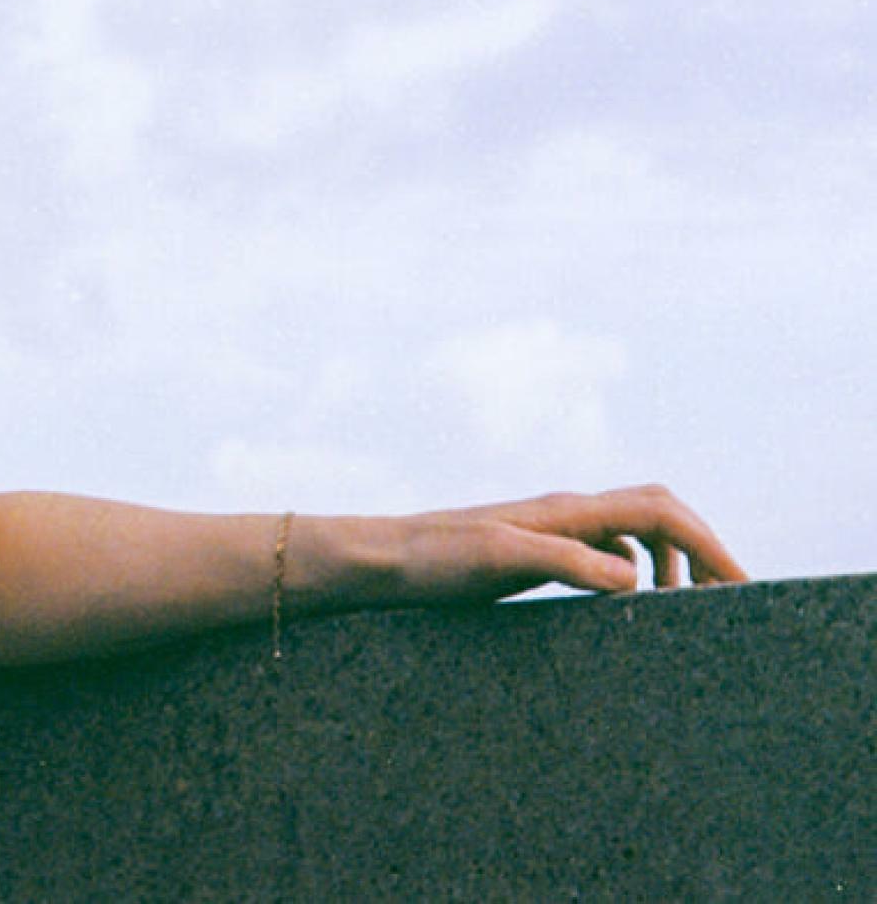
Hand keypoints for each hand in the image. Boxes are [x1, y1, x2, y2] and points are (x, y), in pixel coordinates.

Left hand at [364, 484, 745, 604]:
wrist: (380, 559)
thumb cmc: (433, 559)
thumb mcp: (500, 560)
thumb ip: (566, 562)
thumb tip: (636, 578)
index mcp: (566, 510)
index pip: (658, 508)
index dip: (708, 542)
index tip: (742, 586)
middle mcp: (563, 512)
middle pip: (656, 513)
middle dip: (701, 550)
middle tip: (726, 605)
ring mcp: (550, 530)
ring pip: (633, 534)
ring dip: (670, 565)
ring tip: (681, 615)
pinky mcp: (535, 552)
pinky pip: (604, 555)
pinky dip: (635, 575)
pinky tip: (631, 611)